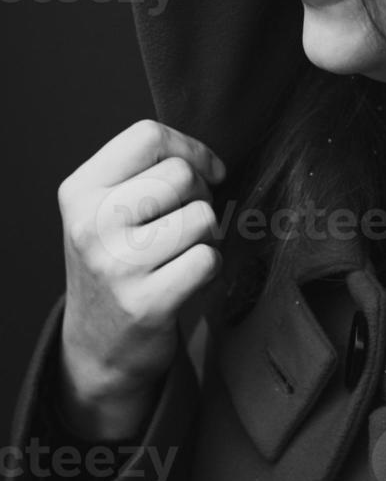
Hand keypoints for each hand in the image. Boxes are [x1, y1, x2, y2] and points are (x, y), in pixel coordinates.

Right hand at [57, 119, 224, 437]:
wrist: (99, 344)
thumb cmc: (118, 258)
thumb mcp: (107, 206)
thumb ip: (146, 171)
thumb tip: (210, 162)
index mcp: (80, 190)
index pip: (148, 136)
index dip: (190, 148)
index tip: (206, 171)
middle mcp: (91, 224)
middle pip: (181, 174)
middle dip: (201, 192)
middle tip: (188, 217)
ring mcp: (117, 265)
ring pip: (201, 216)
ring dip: (206, 232)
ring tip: (183, 249)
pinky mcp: (146, 303)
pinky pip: (208, 259)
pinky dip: (210, 265)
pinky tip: (186, 276)